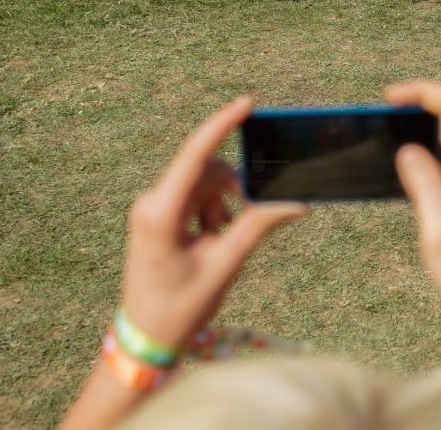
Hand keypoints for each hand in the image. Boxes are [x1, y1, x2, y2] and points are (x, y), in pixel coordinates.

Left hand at [120, 97, 306, 348]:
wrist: (145, 337)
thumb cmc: (181, 307)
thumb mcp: (224, 266)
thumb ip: (257, 228)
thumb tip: (295, 203)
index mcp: (161, 213)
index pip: (195, 156)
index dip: (222, 125)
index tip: (246, 103)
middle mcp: (151, 202)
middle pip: (206, 172)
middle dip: (232, 191)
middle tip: (244, 224)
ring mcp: (151, 207)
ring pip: (203, 184)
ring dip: (222, 205)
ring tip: (220, 244)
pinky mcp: (156, 214)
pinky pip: (193, 197)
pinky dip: (211, 212)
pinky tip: (211, 242)